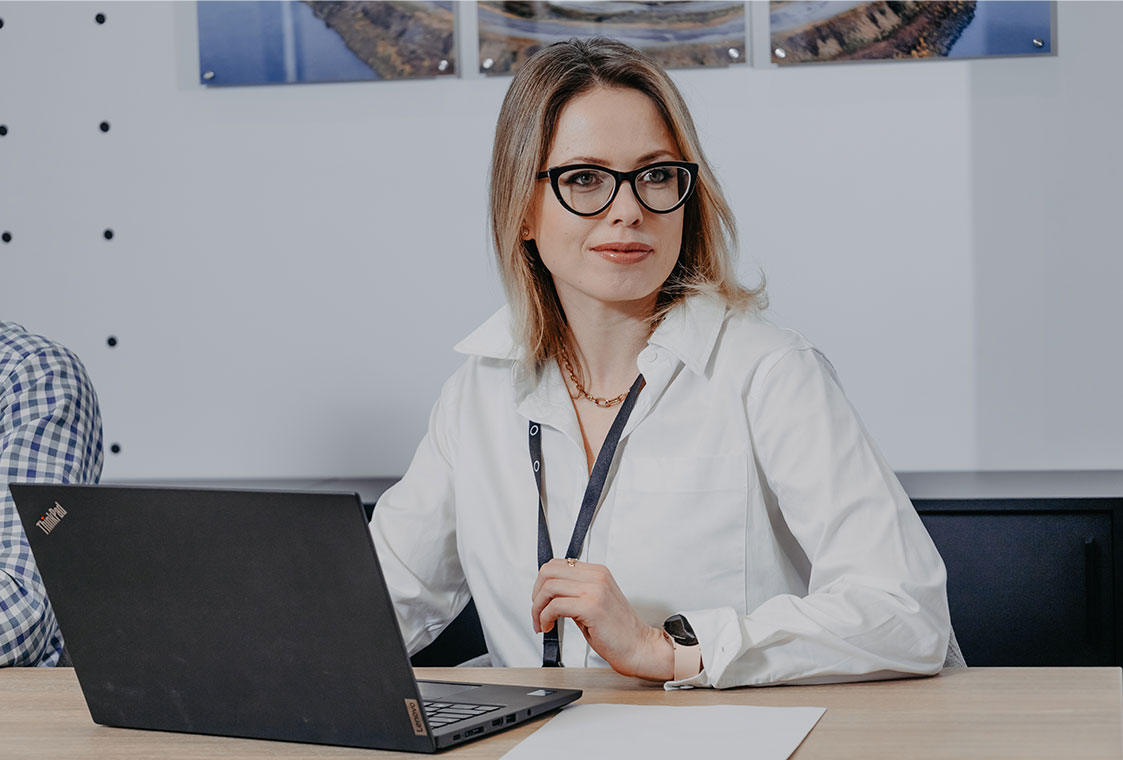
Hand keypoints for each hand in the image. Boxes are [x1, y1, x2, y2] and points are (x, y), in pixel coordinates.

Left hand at [530, 558, 673, 680]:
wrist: (639, 647)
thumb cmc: (618, 631)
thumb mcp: (594, 603)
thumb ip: (575, 593)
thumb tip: (548, 594)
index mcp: (597, 572)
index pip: (556, 564)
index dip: (541, 583)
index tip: (540, 601)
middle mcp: (597, 576)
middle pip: (548, 571)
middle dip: (536, 594)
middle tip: (537, 612)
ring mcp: (595, 590)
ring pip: (549, 587)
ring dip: (538, 608)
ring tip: (542, 622)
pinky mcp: (591, 607)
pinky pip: (555, 606)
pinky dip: (545, 617)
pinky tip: (549, 626)